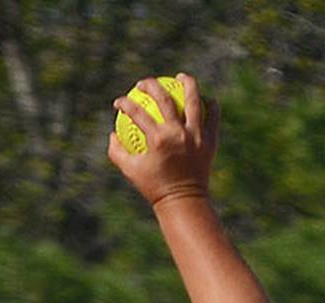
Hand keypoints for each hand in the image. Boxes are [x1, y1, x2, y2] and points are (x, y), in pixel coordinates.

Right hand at [108, 72, 218, 205]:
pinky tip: (203, 98)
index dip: (125, 104)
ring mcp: (197, 135)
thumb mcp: (131, 172)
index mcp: (158, 140)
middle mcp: (178, 133)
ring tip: (180, 77)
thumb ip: (117, 152)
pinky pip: (212, 116)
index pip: (137, 113)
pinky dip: (209, 104)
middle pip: (164, 98)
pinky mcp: (210, 140)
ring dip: (187, 83)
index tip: (119, 102)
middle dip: (151, 85)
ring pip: (194, 100)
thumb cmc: (154, 188)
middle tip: (144, 84)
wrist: (183, 203)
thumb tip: (112, 134)